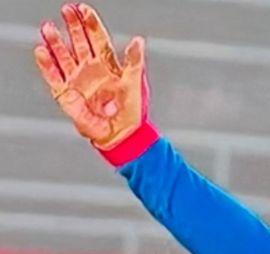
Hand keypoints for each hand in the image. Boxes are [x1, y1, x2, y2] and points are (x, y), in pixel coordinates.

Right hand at [33, 3, 154, 161]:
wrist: (122, 134)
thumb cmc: (132, 112)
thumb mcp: (136, 83)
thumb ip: (135, 61)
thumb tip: (138, 41)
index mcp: (109, 65)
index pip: (98, 39)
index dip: (90, 24)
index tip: (84, 10)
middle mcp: (91, 70)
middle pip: (79, 42)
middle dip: (73, 26)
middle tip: (67, 10)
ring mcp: (78, 81)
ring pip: (63, 56)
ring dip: (56, 42)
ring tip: (48, 27)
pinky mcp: (67, 94)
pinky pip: (53, 76)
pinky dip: (47, 64)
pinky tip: (42, 50)